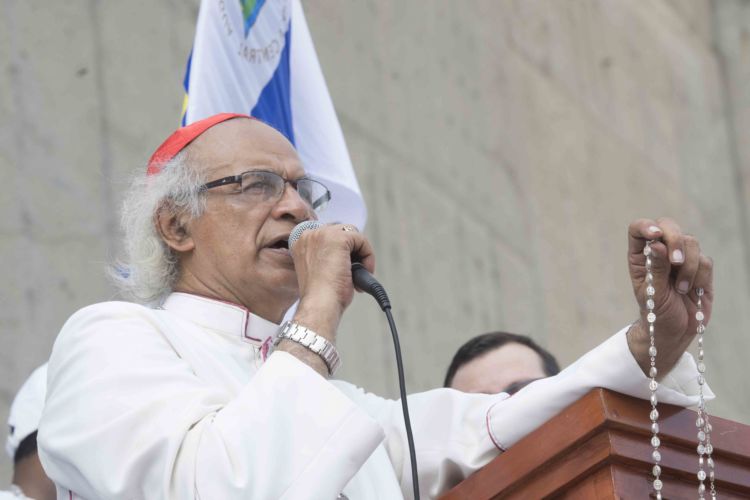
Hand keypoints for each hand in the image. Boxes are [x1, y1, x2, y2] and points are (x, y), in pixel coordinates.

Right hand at [289, 224, 374, 340]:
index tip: (344, 267)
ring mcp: (322, 234)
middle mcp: (309, 234)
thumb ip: (328, 256)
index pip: (329, 235)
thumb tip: (349, 254)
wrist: (320, 305)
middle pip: (342, 232)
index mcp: (301, 242)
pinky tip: (363, 272)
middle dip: (352, 253)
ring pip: (354, 235)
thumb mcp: (319, 270)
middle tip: (353, 274)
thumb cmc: (320, 296)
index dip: (342, 251)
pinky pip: (362, 240)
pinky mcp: (338, 238)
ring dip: (361, 255)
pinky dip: (368, 256)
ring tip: (358, 276)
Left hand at [626, 218, 713, 377]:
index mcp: (640, 256)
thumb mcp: (652, 293)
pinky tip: (691, 291)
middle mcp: (660, 252)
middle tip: (675, 261)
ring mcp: (681, 258)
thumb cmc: (655, 313)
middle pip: (669, 226)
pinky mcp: (700, 268)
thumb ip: (655, 268)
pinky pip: (705, 261)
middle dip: (675, 241)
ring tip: (681, 289)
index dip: (646, 226)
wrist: (674, 331)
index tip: (655, 235)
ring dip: (687, 267)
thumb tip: (655, 243)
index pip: (638, 229)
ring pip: (691, 242)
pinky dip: (699, 276)